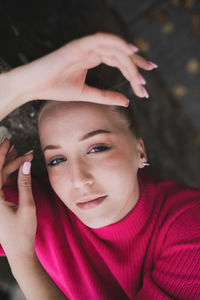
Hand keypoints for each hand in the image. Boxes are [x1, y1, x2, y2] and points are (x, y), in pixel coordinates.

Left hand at [0, 137, 35, 259]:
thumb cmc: (23, 232)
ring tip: (16, 150)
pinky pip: (1, 183)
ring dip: (7, 163)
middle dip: (3, 156)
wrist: (19, 250)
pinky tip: (16, 165)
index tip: (6, 141)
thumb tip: (25, 164)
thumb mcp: (27, 206)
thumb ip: (25, 184)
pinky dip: (8, 173)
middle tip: (10, 141)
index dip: (1, 155)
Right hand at [11, 32, 156, 106]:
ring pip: (114, 48)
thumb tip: (126, 101)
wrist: (34, 86)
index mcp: (92, 58)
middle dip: (136, 64)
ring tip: (142, 73)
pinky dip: (115, 42)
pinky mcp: (77, 46)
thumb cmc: (56, 88)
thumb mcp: (86, 94)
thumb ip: (106, 96)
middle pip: (120, 53)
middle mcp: (91, 50)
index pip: (118, 60)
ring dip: (129, 59)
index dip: (133, 68)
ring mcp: (85, 47)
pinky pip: (100, 39)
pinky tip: (130, 50)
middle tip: (148, 78)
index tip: (144, 81)